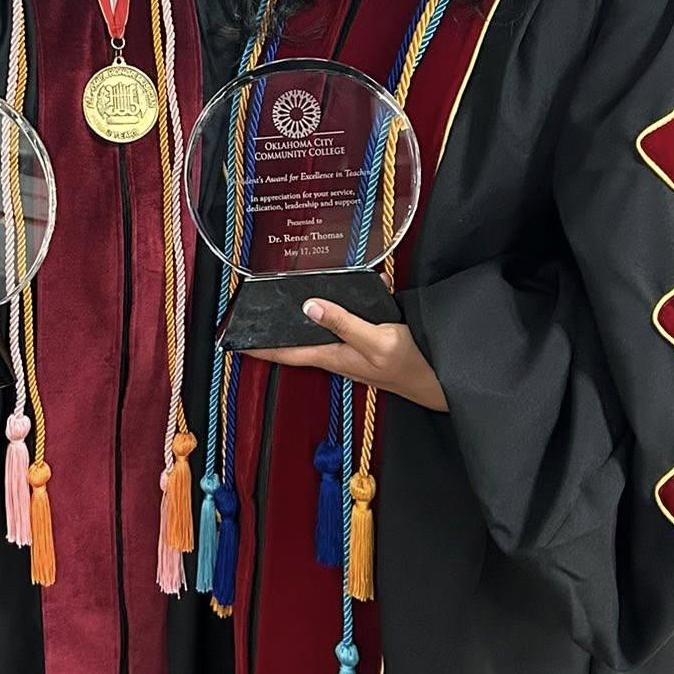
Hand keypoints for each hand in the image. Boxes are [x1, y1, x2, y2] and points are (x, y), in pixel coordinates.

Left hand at [247, 299, 447, 410]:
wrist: (439, 378)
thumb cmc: (409, 365)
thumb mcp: (375, 339)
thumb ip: (343, 322)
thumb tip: (309, 307)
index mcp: (332, 355)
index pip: (286, 352)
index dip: (260, 347)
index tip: (235, 342)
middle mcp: (337, 353)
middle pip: (298, 339)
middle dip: (278, 326)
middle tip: (257, 311)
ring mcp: (351, 349)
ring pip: (321, 328)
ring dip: (311, 314)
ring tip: (297, 298)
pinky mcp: (365, 342)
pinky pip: (344, 322)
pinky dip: (342, 309)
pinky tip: (352, 295)